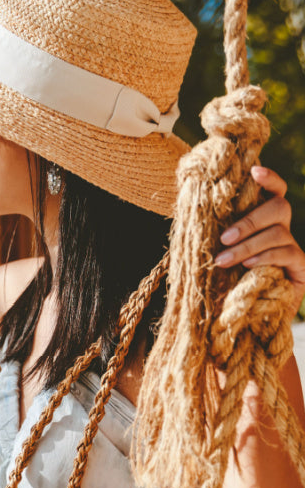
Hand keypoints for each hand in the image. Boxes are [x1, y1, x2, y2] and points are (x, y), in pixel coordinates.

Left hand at [215, 164, 304, 311]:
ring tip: (224, 261)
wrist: (245, 317)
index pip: (274, 191)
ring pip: (279, 232)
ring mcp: (294, 247)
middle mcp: (282, 228)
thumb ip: (214, 233)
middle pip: (279, 207)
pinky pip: (287, 253)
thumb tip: (192, 213)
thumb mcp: (218, 253)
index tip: (254, 170)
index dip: (269, 179)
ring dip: (248, 246)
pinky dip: (265, 257)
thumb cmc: (226, 281)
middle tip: (223, 238)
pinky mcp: (301, 267)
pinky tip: (248, 266)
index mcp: (263, 220)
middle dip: (249, 221)